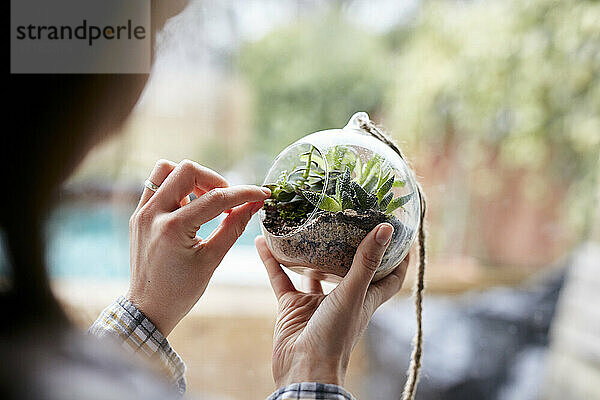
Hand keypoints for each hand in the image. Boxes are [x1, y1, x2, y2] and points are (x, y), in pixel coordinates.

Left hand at [127, 159, 270, 335]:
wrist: (148, 308)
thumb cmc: (181, 290)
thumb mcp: (212, 259)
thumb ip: (234, 227)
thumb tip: (254, 204)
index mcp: (173, 229)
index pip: (215, 198)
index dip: (244, 193)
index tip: (261, 194)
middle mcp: (153, 214)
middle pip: (188, 170)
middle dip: (215, 180)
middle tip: (228, 201)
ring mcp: (142, 212)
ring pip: (167, 170)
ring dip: (191, 179)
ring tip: (205, 201)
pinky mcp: (138, 214)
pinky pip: (156, 184)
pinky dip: (176, 187)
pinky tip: (189, 206)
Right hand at [255, 223, 408, 387]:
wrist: (303, 369)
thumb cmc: (335, 337)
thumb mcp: (353, 294)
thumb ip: (365, 262)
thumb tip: (385, 229)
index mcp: (365, 298)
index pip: (389, 276)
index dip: (397, 258)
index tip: (400, 234)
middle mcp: (342, 298)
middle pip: (349, 268)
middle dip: (349, 245)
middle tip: (347, 217)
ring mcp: (316, 303)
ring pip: (312, 270)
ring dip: (308, 251)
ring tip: (304, 223)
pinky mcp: (292, 307)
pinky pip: (281, 278)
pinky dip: (272, 261)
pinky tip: (262, 242)